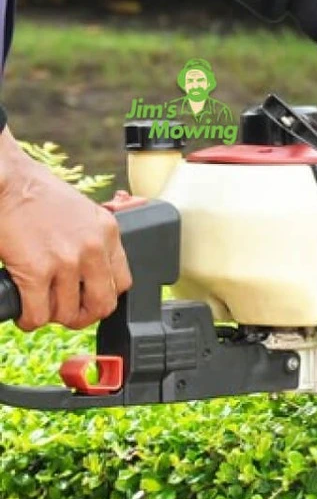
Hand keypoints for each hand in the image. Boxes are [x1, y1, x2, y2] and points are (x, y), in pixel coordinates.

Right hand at [0, 128, 132, 331]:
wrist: (5, 179)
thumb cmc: (35, 191)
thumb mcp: (81, 210)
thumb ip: (93, 237)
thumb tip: (93, 267)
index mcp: (107, 232)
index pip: (123, 282)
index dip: (104, 296)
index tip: (89, 298)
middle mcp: (92, 248)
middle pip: (103, 304)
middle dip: (84, 316)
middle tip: (67, 313)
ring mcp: (66, 261)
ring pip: (68, 313)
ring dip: (52, 316)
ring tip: (40, 308)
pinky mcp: (36, 270)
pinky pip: (38, 313)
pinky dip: (29, 319)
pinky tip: (24, 314)